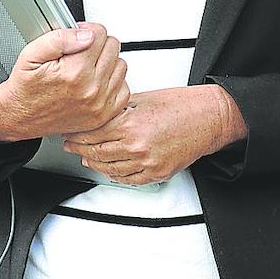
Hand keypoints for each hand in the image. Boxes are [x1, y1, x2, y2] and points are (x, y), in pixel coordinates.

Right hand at [0, 22, 129, 141]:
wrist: (18, 116)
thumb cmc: (25, 87)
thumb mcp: (31, 54)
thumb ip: (59, 39)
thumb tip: (87, 34)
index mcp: (74, 72)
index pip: (100, 34)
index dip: (86, 30)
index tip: (77, 37)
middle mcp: (91, 89)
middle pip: (112, 47)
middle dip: (97, 45)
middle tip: (80, 52)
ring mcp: (100, 103)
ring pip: (121, 65)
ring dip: (107, 62)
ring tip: (87, 67)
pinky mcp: (104, 115)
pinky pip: (124, 88)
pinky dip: (113, 82)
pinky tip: (97, 81)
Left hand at [62, 85, 246, 185]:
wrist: (210, 118)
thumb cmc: (182, 105)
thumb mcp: (144, 99)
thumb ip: (119, 108)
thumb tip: (98, 113)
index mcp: (131, 124)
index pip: (92, 132)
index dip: (77, 133)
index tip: (69, 131)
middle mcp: (137, 145)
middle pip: (96, 152)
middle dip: (79, 148)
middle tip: (70, 145)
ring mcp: (147, 162)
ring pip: (109, 168)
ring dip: (94, 163)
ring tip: (86, 157)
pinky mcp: (157, 173)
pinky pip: (128, 179)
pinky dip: (114, 174)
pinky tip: (108, 168)